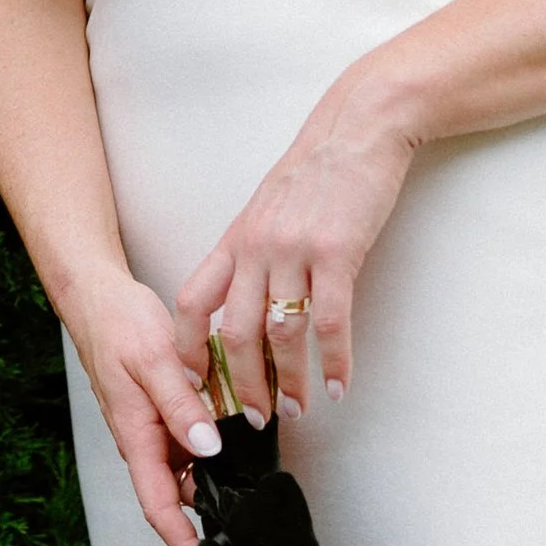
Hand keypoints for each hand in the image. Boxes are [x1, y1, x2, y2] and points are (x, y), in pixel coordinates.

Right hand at [68, 265, 227, 545]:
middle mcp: (146, 441)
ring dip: (219, 470)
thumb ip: (182, 406)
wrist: (98, 299)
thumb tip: (209, 449)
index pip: (158, 506)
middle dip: (212, 510)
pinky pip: (194, 437)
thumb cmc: (118, 327)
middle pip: (180, 493)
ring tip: (256, 473)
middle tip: (253, 518)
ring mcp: (155, 429)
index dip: (181, 541)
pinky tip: (240, 425)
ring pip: (191, 465)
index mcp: (137, 438)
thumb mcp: (155, 361)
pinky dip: (217, 439)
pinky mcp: (165, 412)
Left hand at [176, 74, 419, 422]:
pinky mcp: (337, 251)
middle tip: (251, 418)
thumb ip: (252, 252)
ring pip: (280, 334)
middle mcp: (256, 248)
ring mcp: (295, 250)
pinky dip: (336, 360)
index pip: (192, 302)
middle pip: (233, 332)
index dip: (187, 348)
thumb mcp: (268, 208)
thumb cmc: (317, 170)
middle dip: (241, 384)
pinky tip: (340, 384)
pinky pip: (331, 320)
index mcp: (236, 240)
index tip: (193, 384)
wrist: (358, 126)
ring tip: (297, 409)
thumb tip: (246, 300)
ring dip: (288, 381)